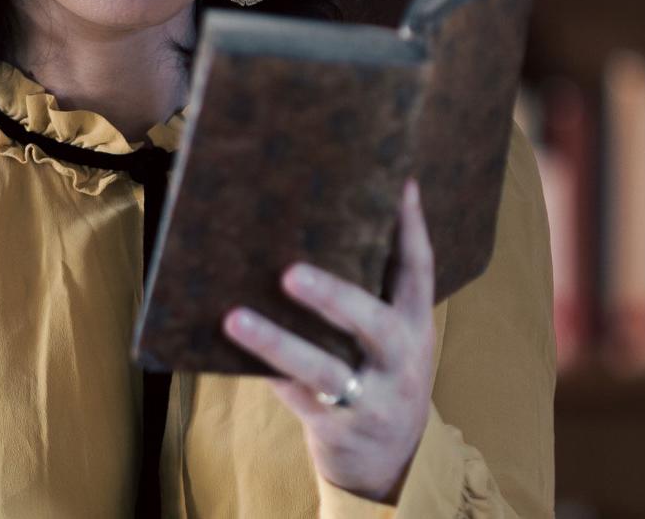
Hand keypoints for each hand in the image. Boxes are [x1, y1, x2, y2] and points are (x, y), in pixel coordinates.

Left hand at [222, 177, 435, 502]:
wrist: (389, 461)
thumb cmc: (378, 375)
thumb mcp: (391, 335)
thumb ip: (369, 288)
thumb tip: (319, 217)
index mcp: (413, 326)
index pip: (419, 270)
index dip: (412, 227)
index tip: (398, 183)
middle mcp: (400, 360)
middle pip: (372, 323)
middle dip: (332, 296)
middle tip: (289, 272)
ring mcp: (372, 399)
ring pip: (324, 370)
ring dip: (277, 343)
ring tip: (234, 317)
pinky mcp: (338, 428)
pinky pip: (295, 397)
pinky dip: (265, 370)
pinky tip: (225, 346)